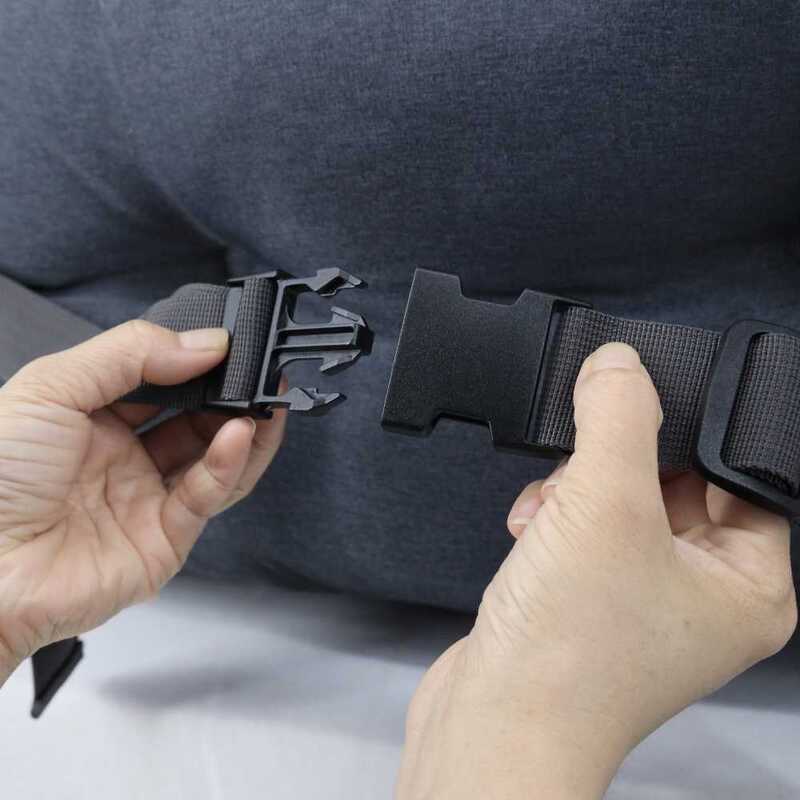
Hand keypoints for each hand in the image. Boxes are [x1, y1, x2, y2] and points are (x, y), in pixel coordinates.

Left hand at [0, 321, 285, 681]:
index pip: (160, 382)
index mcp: (91, 419)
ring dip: (244, 428)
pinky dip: (229, 464)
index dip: (194, 362)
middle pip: (193, 420)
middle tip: (258, 371)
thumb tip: (203, 342)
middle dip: (229, 395)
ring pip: (212, 460)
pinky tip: (238, 435)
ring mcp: (145, 500)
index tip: (225, 344)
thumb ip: (130, 354)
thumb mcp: (52, 388)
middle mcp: (122, 458)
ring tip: (265, 401)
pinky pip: (206, 497)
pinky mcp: (164, 541)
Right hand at [398, 343, 796, 799]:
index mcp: (751, 586)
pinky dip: (553, 519)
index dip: (689, 437)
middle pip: (673, 484)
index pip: (740, 476)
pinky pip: (584, 532)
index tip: (639, 409)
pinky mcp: (590, 602)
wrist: (492, 721)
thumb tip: (618, 362)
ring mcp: (644, 601)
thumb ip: (618, 416)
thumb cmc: (571, 642)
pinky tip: (527, 529)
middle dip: (614, 467)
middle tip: (580, 477)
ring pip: (619, 502)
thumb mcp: (604, 502)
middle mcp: (705, 597)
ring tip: (545, 514)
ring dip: (574, 490)